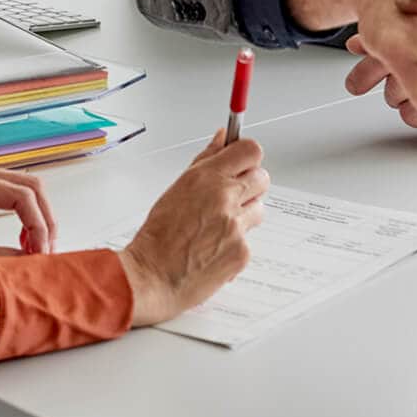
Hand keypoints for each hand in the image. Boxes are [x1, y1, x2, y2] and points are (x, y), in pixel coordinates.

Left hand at [0, 165, 56, 255]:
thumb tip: (28, 261)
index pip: (21, 195)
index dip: (38, 225)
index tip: (39, 255)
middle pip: (33, 186)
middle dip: (44, 221)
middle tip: (44, 255)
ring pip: (30, 187)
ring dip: (39, 218)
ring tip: (36, 250)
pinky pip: (19, 192)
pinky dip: (29, 214)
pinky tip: (24, 240)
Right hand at [119, 129, 267, 326]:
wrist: (153, 276)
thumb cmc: (158, 235)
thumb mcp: (178, 188)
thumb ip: (205, 161)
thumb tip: (223, 139)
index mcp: (207, 177)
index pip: (250, 150)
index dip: (247, 155)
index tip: (241, 160)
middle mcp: (225, 198)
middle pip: (262, 177)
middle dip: (249, 183)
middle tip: (231, 195)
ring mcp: (236, 226)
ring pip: (258, 209)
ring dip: (245, 213)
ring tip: (218, 225)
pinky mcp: (243, 251)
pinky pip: (250, 238)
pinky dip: (236, 241)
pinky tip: (214, 246)